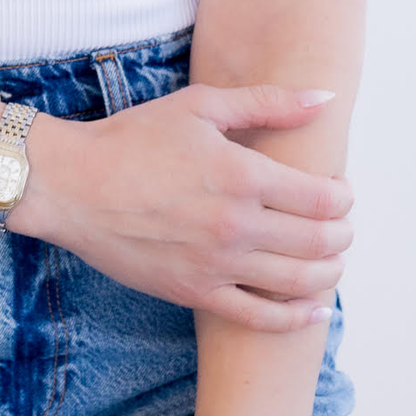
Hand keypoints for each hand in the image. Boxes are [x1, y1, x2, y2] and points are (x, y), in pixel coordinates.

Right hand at [17, 87, 351, 328]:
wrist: (70, 186)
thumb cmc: (133, 139)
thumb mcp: (201, 105)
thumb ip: (268, 102)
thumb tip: (325, 97)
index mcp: (243, 175)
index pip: (324, 198)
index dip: (344, 196)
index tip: (339, 190)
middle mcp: (237, 225)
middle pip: (321, 242)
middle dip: (342, 235)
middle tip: (340, 226)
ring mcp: (217, 264)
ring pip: (300, 282)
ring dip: (330, 274)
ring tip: (331, 262)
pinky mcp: (195, 293)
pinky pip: (261, 318)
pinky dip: (296, 318)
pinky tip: (315, 310)